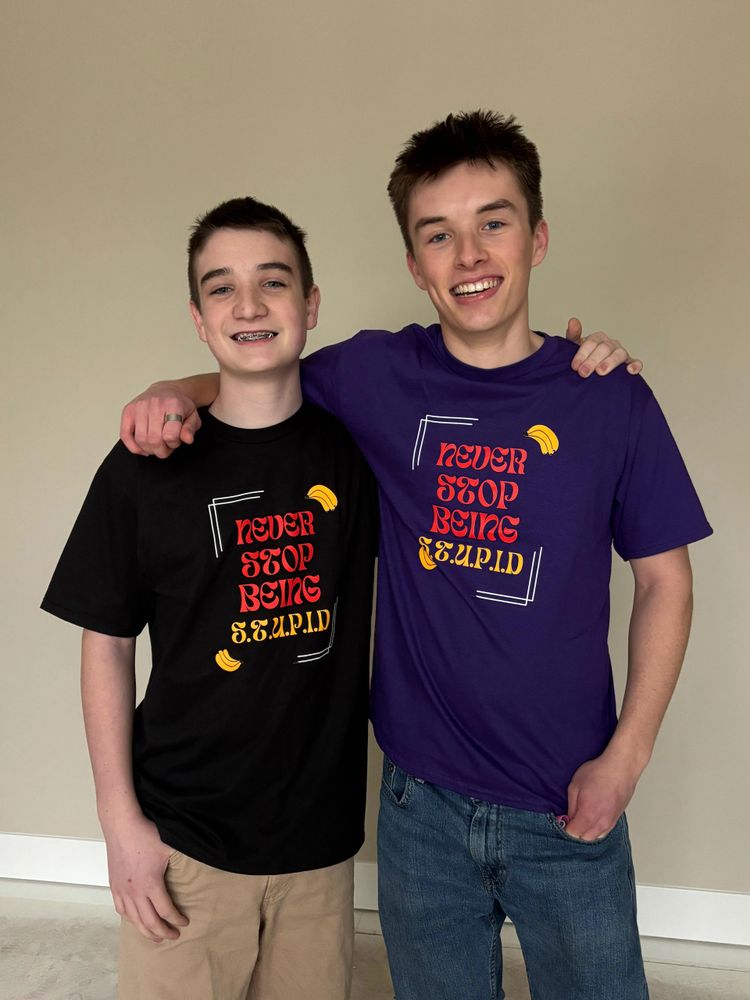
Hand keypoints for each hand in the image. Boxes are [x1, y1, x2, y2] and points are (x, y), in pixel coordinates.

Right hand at [104, 812, 188, 941]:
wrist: (122, 825)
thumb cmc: (145, 833)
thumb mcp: (170, 846)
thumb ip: (183, 859)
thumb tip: (203, 857)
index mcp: (151, 884)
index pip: (166, 911)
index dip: (176, 920)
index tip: (184, 922)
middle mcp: (135, 892)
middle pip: (150, 922)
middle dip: (163, 932)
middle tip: (173, 936)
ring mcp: (123, 890)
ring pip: (134, 920)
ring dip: (146, 931)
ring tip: (156, 937)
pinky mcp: (114, 886)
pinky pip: (121, 910)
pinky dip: (130, 919)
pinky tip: (136, 921)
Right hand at [120, 381, 200, 458]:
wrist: (166, 391)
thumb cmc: (179, 405)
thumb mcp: (193, 416)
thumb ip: (190, 429)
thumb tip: (187, 439)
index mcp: (173, 404)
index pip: (170, 435)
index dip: (174, 444)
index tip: (176, 441)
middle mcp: (154, 404)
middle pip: (154, 440)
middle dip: (162, 450)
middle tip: (166, 447)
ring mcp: (139, 406)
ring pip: (140, 439)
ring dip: (149, 449)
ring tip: (157, 445)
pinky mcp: (128, 411)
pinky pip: (125, 434)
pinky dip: (133, 446)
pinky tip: (142, 448)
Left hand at [564, 749, 640, 841]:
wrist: (621, 768)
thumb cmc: (599, 773)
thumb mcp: (575, 786)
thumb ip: (571, 806)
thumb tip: (569, 818)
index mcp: (588, 815)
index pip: (573, 834)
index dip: (566, 827)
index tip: (564, 820)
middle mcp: (600, 822)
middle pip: (584, 838)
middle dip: (576, 831)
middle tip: (572, 818)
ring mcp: (611, 822)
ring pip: (595, 837)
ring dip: (587, 831)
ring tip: (583, 817)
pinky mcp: (617, 819)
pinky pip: (604, 831)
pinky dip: (597, 829)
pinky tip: (594, 817)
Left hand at [565, 317, 642, 377]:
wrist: (589, 372)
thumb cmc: (583, 359)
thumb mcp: (574, 347)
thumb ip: (573, 334)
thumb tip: (573, 321)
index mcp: (598, 338)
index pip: (592, 342)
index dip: (583, 354)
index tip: (575, 366)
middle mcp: (611, 344)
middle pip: (604, 348)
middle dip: (593, 360)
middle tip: (583, 372)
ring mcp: (621, 353)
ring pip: (619, 354)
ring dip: (610, 362)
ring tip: (600, 371)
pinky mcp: (629, 364)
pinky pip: (636, 363)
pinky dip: (635, 365)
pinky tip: (630, 371)